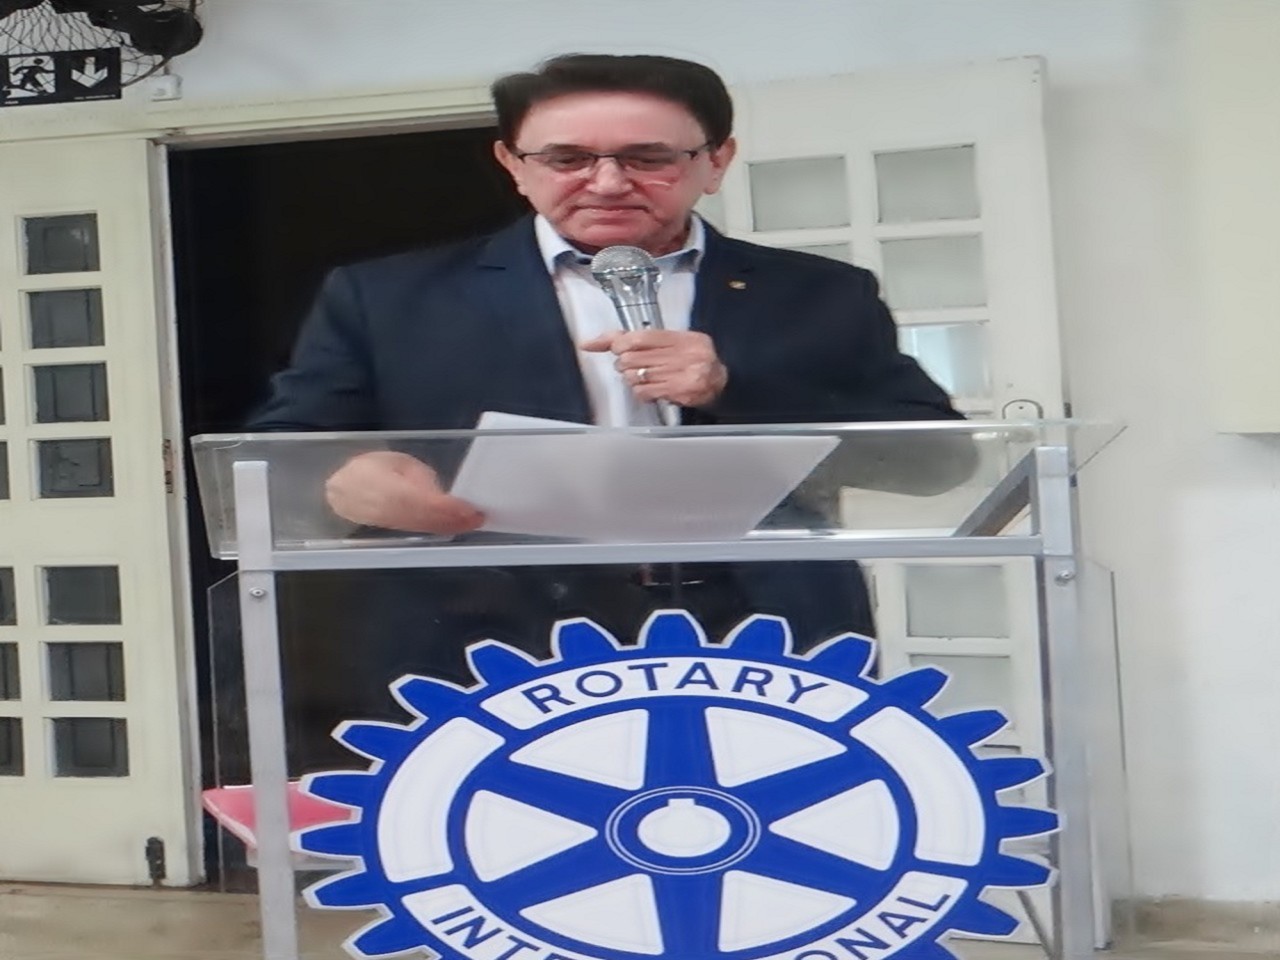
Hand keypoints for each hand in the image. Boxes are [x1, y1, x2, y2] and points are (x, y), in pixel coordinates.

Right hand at [324, 451, 483, 534]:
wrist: (339, 492)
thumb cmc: (369, 469)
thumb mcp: (396, 462)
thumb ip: (417, 477)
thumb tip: (438, 494)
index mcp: (380, 486)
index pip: (418, 501)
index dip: (445, 507)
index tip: (468, 508)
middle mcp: (383, 510)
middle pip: (423, 519)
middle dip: (452, 520)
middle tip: (478, 517)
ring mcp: (385, 524)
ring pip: (422, 528)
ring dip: (449, 527)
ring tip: (472, 522)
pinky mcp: (390, 532)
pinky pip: (418, 531)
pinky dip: (438, 529)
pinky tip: (454, 526)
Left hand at [580, 329, 728, 407]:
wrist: (722, 382)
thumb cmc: (694, 360)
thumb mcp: (673, 341)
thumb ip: (638, 339)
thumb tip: (594, 342)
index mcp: (681, 338)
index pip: (640, 338)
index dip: (620, 343)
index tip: (615, 347)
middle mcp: (683, 354)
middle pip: (633, 358)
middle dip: (625, 364)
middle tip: (632, 366)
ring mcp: (682, 374)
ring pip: (636, 377)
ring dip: (633, 379)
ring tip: (644, 378)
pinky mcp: (680, 391)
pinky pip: (644, 392)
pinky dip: (641, 392)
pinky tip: (650, 390)